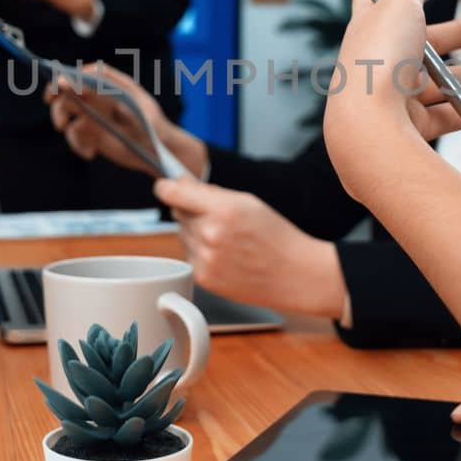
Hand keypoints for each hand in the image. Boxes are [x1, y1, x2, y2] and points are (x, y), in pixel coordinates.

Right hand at [45, 63, 207, 176]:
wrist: (158, 152)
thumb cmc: (153, 128)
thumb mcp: (139, 115)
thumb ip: (115, 103)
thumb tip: (93, 93)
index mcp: (113, 85)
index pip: (87, 74)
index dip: (71, 76)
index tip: (60, 83)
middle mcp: (100, 96)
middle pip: (69, 90)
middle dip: (57, 101)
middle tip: (58, 119)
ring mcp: (93, 112)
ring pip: (66, 112)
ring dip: (66, 127)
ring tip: (81, 144)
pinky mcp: (90, 131)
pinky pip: (73, 134)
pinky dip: (78, 144)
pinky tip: (91, 153)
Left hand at [153, 178, 347, 318]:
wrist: (294, 275)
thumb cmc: (275, 236)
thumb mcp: (247, 202)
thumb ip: (209, 192)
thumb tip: (180, 183)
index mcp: (222, 209)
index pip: (172, 193)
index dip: (167, 187)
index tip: (166, 187)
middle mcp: (209, 234)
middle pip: (178, 213)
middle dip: (191, 210)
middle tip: (217, 217)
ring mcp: (205, 258)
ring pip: (182, 235)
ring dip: (195, 232)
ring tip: (226, 240)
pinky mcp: (203, 277)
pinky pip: (189, 255)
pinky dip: (201, 253)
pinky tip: (225, 255)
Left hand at [323, 0, 460, 198]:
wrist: (370, 129)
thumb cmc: (381, 60)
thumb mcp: (399, 7)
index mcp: (369, 28)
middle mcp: (379, 61)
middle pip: (422, 43)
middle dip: (454, 35)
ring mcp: (395, 96)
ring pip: (445, 81)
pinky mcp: (412, 126)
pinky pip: (453, 115)